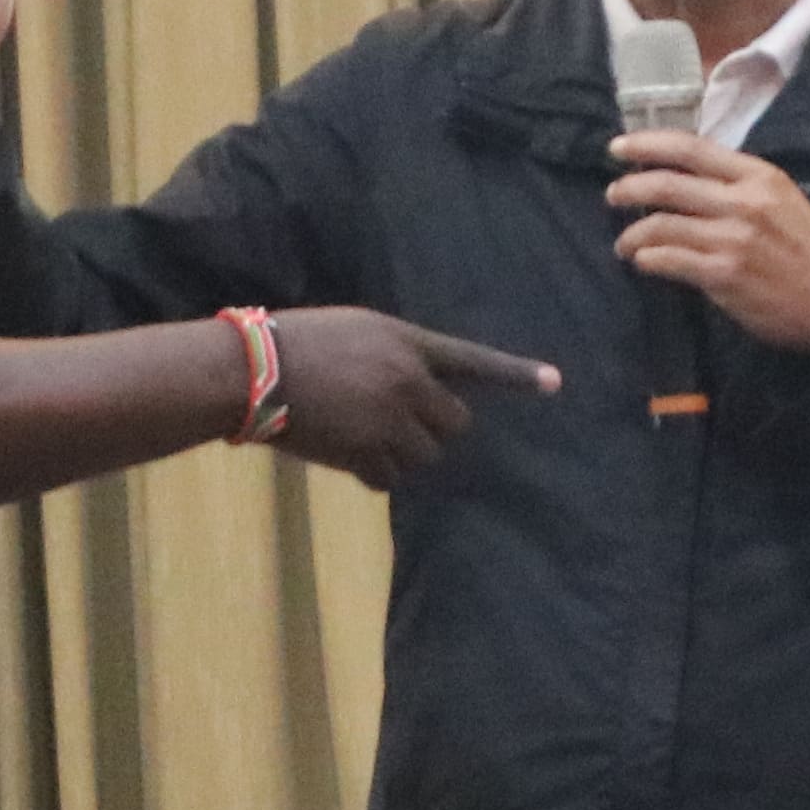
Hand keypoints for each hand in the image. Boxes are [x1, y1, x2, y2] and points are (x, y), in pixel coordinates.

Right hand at [260, 309, 559, 487]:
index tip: (556, 384)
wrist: (254, 371)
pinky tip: (347, 454)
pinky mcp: (366, 453)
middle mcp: (408, 381)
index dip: (516, 375)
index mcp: (406, 343)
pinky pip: (390, 479)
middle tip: (397, 423)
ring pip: (425, 455)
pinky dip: (374, 473)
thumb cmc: (297, 343)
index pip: (473, 360)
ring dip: (403, 453)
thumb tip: (418, 389)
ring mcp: (390, 420)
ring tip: (363, 434)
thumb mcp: (356, 331)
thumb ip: (395, 355)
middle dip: (433, 428)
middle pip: (455, 423)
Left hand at [605, 131, 809, 352]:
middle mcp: (743, 201)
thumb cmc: (804, 249)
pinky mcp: (724, 275)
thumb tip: (683, 175)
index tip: (618, 149)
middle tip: (612, 196)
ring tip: (625, 244)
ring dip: (632, 234)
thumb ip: (737, 183)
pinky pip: (669, 260)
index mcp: (758, 176)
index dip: (647, 145)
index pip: (691, 149)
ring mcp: (733, 239)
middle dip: (628, 189)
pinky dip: (648, 259)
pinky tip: (644, 263)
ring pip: (661, 225)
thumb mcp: (780, 199)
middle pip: (667, 185)